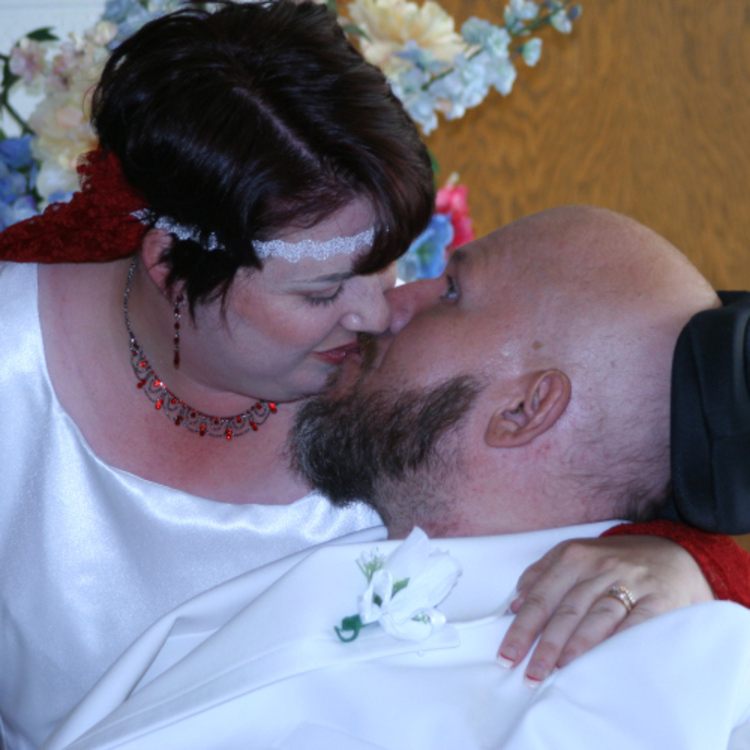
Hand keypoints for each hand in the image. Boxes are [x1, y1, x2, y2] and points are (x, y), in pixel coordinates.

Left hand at [497, 535, 714, 686]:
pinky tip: (604, 661)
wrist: (675, 552)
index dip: (523, 627)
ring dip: (576, 646)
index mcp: (574, 556)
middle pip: (566, 610)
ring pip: (598, 617)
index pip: (542, 596)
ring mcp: (631, 582)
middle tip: (530, 674)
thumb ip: (542, 574)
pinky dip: (619, 642)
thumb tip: (515, 604)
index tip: (508, 655)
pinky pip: (637, 624)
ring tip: (558, 670)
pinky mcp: (660, 599)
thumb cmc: (615, 560)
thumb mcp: (575, 554)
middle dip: (545, 645)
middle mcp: (600, 567)